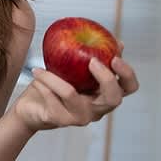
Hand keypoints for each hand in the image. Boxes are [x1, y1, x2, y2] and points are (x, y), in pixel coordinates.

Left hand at [13, 42, 138, 132]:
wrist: (31, 107)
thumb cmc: (55, 85)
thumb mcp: (72, 68)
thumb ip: (91, 57)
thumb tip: (114, 40)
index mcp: (103, 94)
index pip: (129, 88)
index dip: (127, 74)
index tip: (115, 57)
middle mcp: (97, 109)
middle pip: (114, 98)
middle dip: (106, 78)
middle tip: (91, 61)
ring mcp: (80, 117)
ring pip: (71, 94)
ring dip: (53, 78)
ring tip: (39, 68)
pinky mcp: (61, 120)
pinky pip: (52, 98)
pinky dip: (43, 83)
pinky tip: (36, 74)